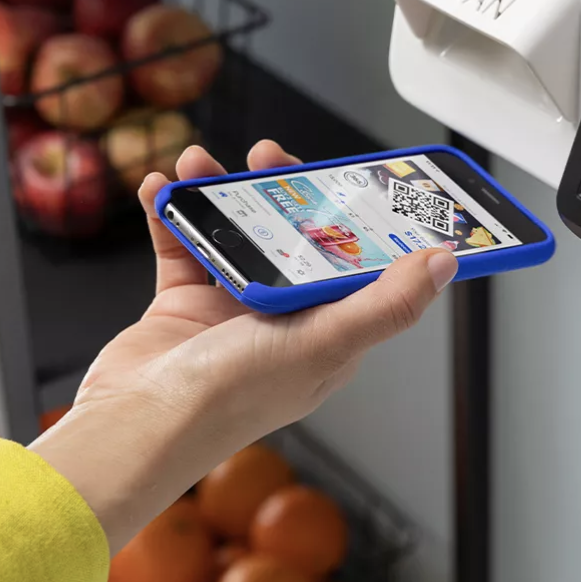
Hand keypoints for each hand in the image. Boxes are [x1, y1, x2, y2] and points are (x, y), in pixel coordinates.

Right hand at [31, 140, 457, 552]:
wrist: (137, 426)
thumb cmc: (231, 399)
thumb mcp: (325, 343)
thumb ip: (387, 302)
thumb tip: (443, 264)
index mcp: (328, 332)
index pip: (354, 260)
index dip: (354, 215)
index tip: (350, 173)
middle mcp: (282, 321)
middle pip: (292, 236)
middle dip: (280, 190)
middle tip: (268, 155)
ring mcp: (230, 312)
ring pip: (235, 232)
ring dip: (216, 192)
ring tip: (200, 163)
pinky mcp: (183, 306)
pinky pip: (181, 245)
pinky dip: (171, 213)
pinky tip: (162, 188)